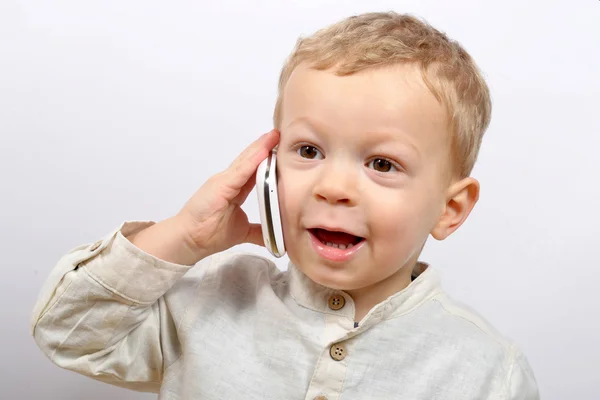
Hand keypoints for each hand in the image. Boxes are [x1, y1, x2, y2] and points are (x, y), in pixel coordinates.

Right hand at [175, 129, 279, 259]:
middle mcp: (229, 181)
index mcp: (234, 189)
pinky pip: (241, 171)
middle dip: (264, 147)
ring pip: (246, 161)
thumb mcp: (242, 231)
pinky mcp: (221, 185)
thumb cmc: (209, 233)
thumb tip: (275, 234)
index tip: (280, 149)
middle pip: (250, 160)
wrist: (190, 239)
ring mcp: (224, 181)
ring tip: (274, 135)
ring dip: (261, 148)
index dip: (266, 159)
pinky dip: (253, 160)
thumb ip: (258, 231)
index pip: (253, 170)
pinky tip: (264, 150)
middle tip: (279, 134)